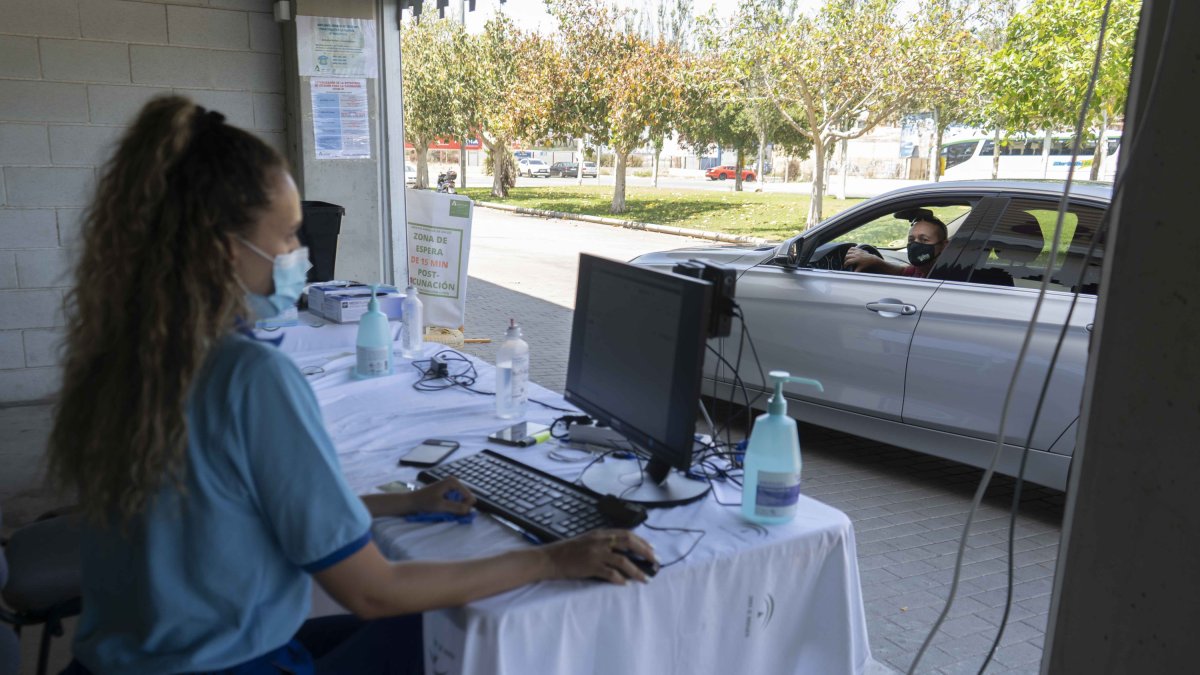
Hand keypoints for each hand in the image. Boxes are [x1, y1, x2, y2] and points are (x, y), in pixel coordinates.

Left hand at [406, 477, 475, 515]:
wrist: (411, 501)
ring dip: (457, 508)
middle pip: (466, 498)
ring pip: (461, 500)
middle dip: (462, 507)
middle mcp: (453, 482)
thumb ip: (456, 508)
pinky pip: (455, 501)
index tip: (458, 514)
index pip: (469, 496)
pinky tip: (445, 509)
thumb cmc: (424, 502)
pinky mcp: (446, 492)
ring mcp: (450, 487)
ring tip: (448, 512)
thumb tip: (469, 511)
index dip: (466, 507)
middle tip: (452, 513)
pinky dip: (452, 507)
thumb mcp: (441, 506)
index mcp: (453, 482)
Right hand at [541, 529, 656, 584]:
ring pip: (623, 561)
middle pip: (629, 543)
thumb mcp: (588, 540)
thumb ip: (604, 542)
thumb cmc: (568, 551)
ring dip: (637, 570)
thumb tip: (624, 552)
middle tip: (656, 562)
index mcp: (601, 533)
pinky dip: (620, 579)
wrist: (550, 558)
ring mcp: (595, 554)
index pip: (627, 534)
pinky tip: (626, 584)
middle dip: (645, 552)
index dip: (642, 542)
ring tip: (645, 578)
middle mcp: (600, 541)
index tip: (652, 549)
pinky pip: (610, 573)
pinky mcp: (590, 566)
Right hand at [843, 246, 879, 271]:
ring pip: (848, 252)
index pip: (848, 261)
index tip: (845, 266)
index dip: (845, 264)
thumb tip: (852, 274)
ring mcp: (857, 251)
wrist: (871, 259)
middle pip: (847, 256)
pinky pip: (852, 248)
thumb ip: (856, 271)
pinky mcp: (858, 249)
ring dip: (847, 255)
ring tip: (848, 258)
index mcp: (857, 260)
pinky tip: (850, 253)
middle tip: (846, 263)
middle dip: (845, 260)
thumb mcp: (861, 268)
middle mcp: (856, 255)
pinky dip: (849, 250)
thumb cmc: (866, 264)